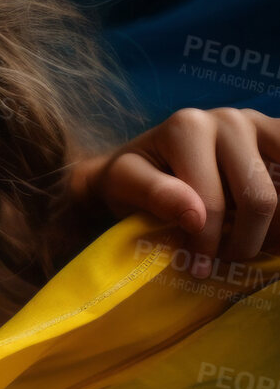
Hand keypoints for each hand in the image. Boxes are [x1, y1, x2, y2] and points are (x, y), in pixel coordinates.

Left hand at [70, 107, 278, 277]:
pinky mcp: (276, 135)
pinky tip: (270, 229)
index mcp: (188, 128)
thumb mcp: (123, 183)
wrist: (145, 157)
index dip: (207, 244)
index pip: (212, 203)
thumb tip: (195, 216)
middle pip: (260, 199)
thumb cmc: (132, 176)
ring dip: (274, 229)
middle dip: (244, 242)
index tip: (198, 269)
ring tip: (248, 244)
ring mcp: (259, 124)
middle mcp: (229, 119)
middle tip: (225, 260)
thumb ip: (154, 195)